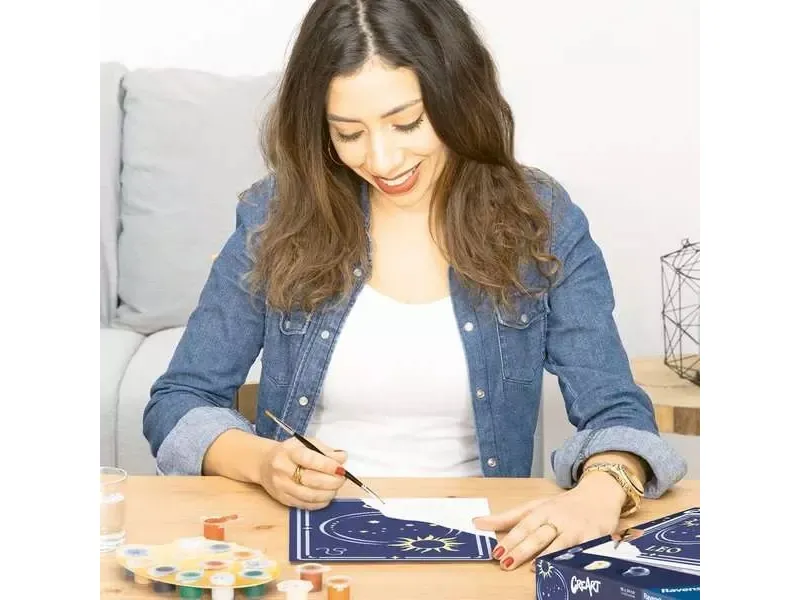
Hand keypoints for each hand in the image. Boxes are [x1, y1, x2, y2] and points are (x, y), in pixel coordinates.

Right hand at [259, 437, 347, 509]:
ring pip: (309, 495)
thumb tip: (343, 458)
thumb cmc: (290, 452)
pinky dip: (320, 503)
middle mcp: (283, 470)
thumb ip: (324, 451)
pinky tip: (326, 496)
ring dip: (328, 493)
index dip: (328, 465)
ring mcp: (282, 487)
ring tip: (335, 487)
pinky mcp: (283, 500)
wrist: (264, 463)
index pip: (310, 460)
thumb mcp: (305, 444)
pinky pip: (305, 505)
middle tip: (342, 478)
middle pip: (311, 480)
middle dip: (332, 481)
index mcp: (289, 452)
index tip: (341, 468)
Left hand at [473, 474, 625, 570]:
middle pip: (538, 535)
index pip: (523, 526)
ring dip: (546, 555)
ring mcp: (576, 529)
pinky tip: (564, 566)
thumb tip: (478, 522)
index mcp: (542, 510)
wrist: (600, 494)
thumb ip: (508, 517)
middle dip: (522, 550)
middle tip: (506, 562)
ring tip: (533, 567)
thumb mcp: (536, 506)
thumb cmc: (563, 504)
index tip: (496, 551)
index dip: (510, 539)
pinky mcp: (592, 538)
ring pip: (559, 543)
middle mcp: (558, 518)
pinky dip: (572, 558)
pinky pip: (581, 550)